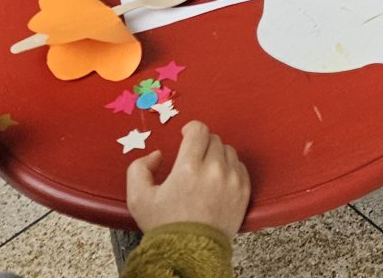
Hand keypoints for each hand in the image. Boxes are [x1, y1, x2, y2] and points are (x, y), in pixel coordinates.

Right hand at [126, 122, 251, 239]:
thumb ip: (139, 168)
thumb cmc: (165, 227)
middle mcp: (214, 170)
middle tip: (193, 157)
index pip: (199, 130)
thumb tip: (157, 156)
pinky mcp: (244, 191)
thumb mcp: (138, 198)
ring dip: (216, 155)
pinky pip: (240, 167)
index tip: (186, 135)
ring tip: (205, 169)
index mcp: (189, 168)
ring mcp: (232, 180)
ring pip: (228, 151)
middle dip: (202, 144)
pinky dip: (230, 168)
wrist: (190, 253)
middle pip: (213, 139)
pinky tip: (218, 179)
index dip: (191, 129)